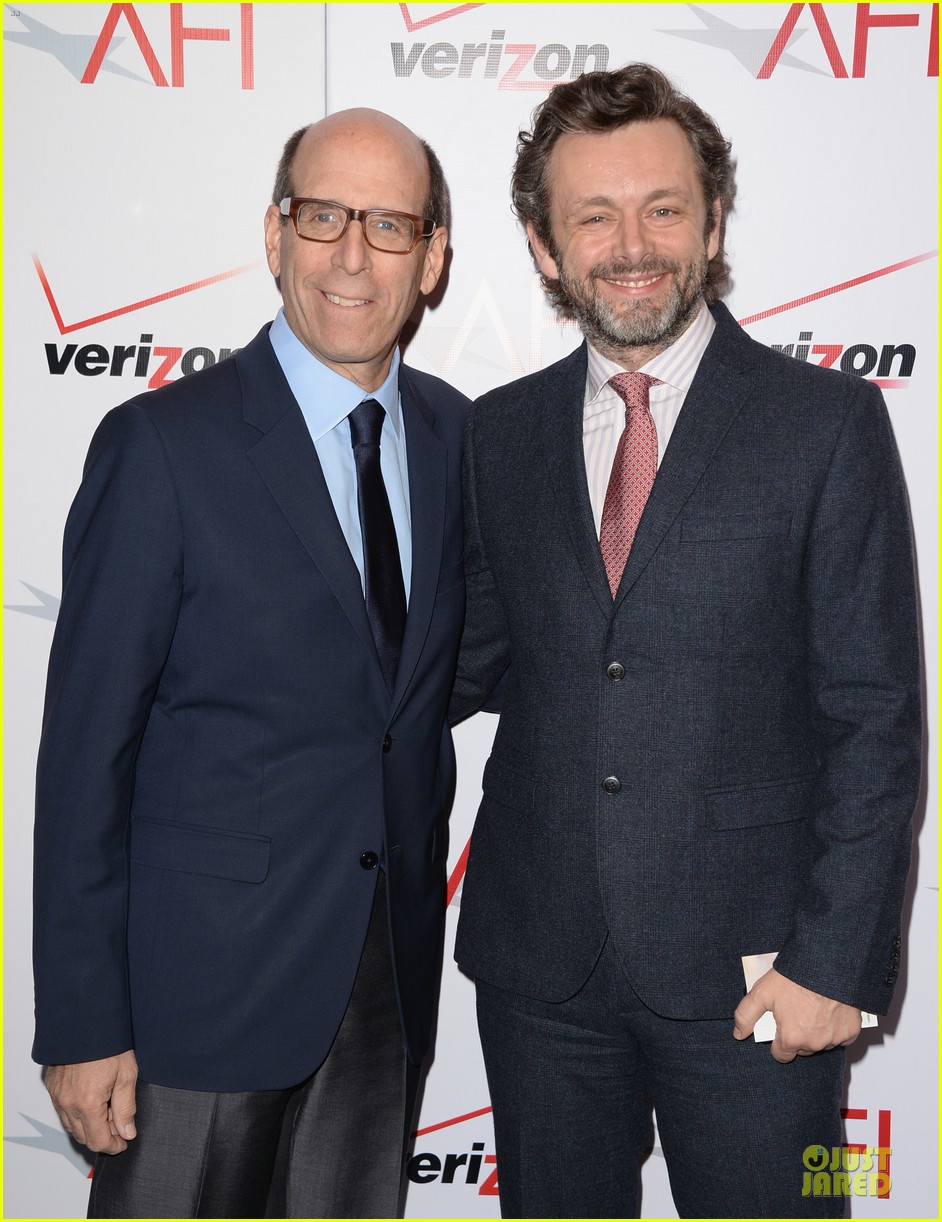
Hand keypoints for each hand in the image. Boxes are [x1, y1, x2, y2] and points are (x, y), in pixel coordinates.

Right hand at [43, 1049, 137, 1152]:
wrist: (87, 1019)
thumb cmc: (109, 1044)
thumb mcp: (127, 1076)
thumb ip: (126, 1109)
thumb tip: (127, 1133)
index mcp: (87, 1103)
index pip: (98, 1141)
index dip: (113, 1146)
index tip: (123, 1142)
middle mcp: (67, 1103)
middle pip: (83, 1136)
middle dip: (102, 1134)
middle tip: (119, 1120)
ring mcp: (56, 1095)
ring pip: (71, 1125)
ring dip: (89, 1124)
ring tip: (107, 1106)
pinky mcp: (51, 1086)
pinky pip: (62, 1110)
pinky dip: (76, 1112)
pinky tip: (92, 1097)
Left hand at [733, 968, 861, 1063]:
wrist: (828, 964)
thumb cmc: (795, 977)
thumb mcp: (762, 991)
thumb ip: (746, 1015)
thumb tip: (738, 1033)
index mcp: (791, 1038)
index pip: (781, 1055)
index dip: (778, 1041)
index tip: (780, 1026)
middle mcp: (814, 1044)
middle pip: (801, 1049)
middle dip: (797, 1035)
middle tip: (796, 1012)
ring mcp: (834, 1039)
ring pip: (820, 1043)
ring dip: (816, 1032)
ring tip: (811, 1008)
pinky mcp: (850, 1031)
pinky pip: (840, 1036)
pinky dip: (834, 1027)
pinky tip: (828, 1010)